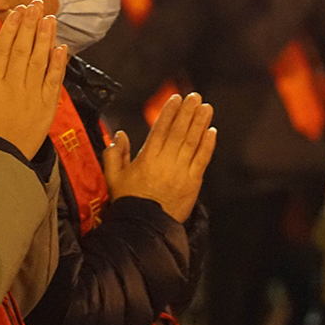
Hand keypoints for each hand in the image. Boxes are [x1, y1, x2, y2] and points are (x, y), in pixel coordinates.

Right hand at [0, 1, 68, 158]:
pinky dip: (58, 64)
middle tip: (37, 4)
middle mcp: (13, 85)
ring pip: (40, 60)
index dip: (11, 26)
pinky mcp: (45, 108)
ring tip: (50, 18)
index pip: (3, 47)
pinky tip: (61, 48)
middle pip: (23, 48)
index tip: (18, 10)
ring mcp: (31, 95)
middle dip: (30, 24)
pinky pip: (53, 81)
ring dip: (45, 37)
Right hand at [102, 93, 216, 221]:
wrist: (144, 228)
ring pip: (193, 142)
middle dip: (188, 112)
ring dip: (200, 123)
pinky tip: (212, 132)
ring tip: (206, 108)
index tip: (176, 98)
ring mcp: (181, 171)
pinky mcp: (193, 183)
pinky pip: (202, 159)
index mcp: (147, 158)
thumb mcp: (113, 178)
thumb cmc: (129, 202)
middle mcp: (166, 161)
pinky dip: (208, 145)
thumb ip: (114, 154)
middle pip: (179, 131)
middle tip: (195, 96)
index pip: (160, 129)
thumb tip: (119, 135)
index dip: (169, 112)